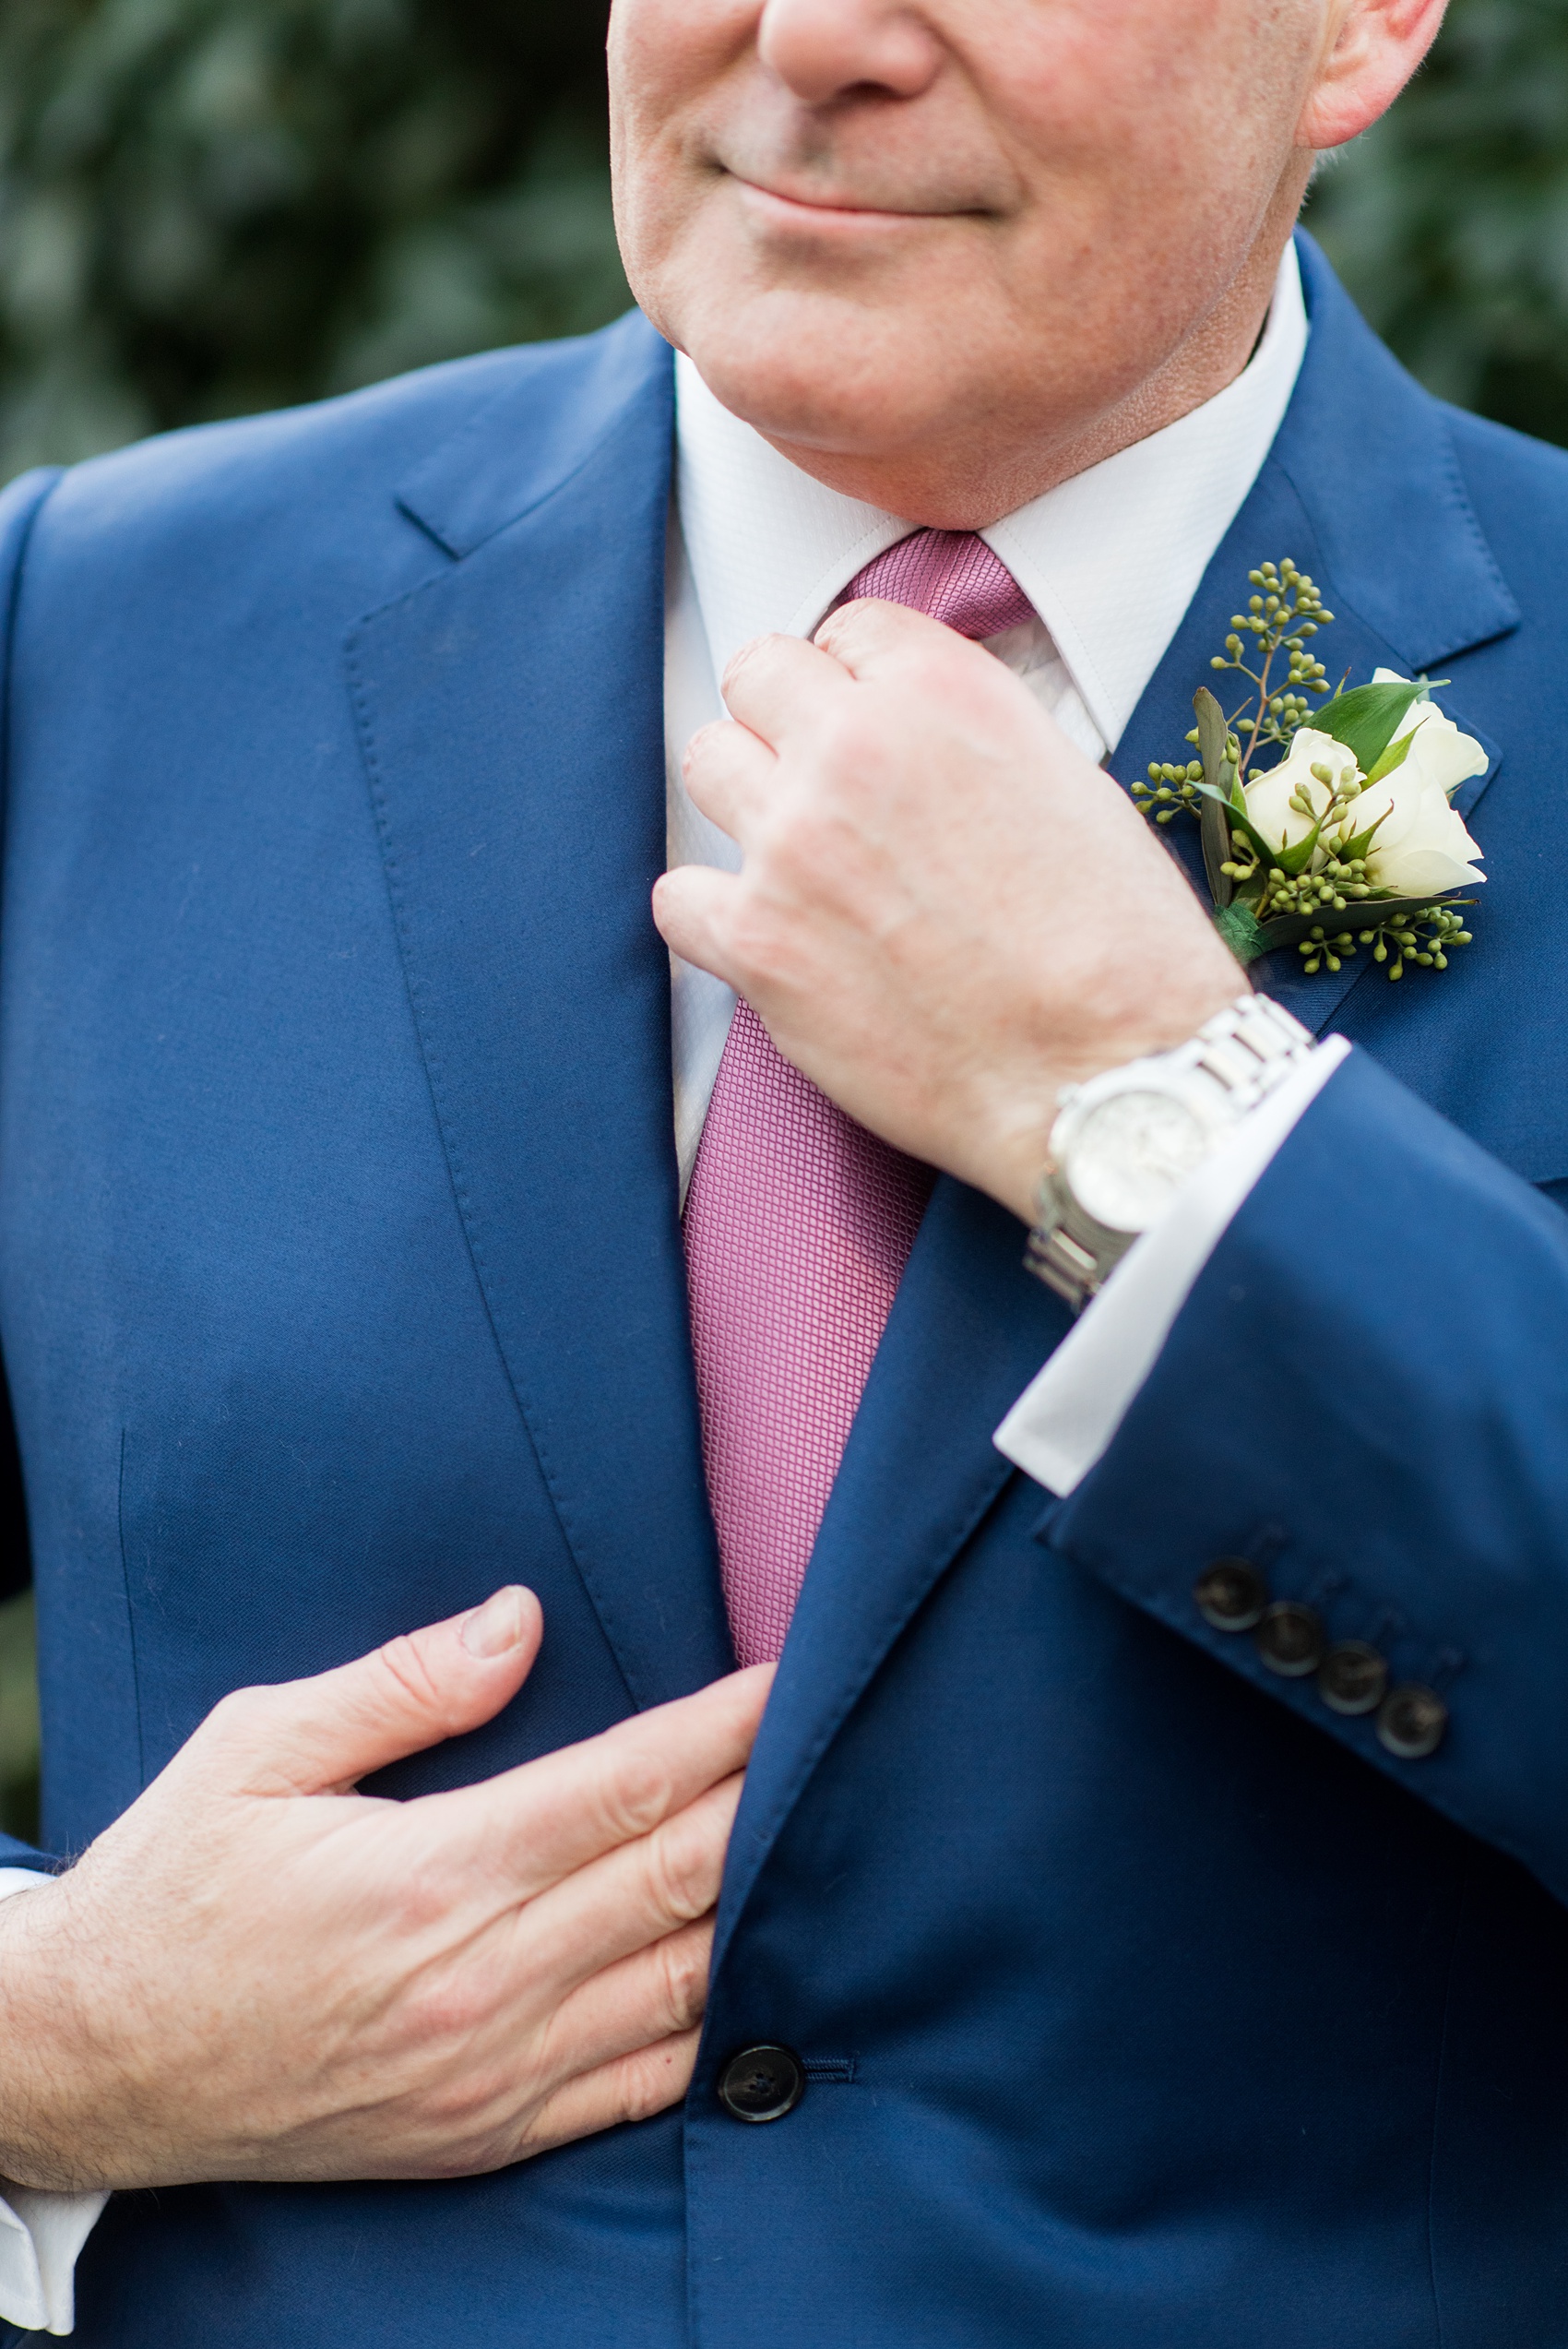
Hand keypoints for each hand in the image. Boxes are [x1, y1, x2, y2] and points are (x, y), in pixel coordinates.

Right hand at [0, 1588, 770, 2191]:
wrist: (96, 2063)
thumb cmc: (174, 1888)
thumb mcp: (256, 1749)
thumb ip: (401, 1684)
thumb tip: (522, 1622)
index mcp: (431, 1875)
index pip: (628, 1790)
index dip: (725, 1732)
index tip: (789, 1683)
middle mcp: (480, 1983)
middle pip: (680, 1881)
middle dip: (770, 1800)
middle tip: (838, 1739)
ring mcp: (493, 2073)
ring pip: (682, 1984)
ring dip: (762, 1907)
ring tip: (821, 1836)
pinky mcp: (488, 2134)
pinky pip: (641, 2085)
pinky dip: (714, 2022)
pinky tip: (754, 1965)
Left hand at [653, 598, 1243, 1222]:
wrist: (1106, 1074)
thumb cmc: (1119, 951)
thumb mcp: (1069, 783)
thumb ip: (968, 740)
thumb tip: (917, 747)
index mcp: (943, 692)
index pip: (846, 631)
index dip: (856, 682)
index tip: (866, 721)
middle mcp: (853, 749)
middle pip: (756, 677)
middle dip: (786, 722)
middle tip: (824, 783)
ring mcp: (791, 844)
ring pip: (707, 765)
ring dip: (747, 803)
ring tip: (801, 859)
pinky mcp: (756, 942)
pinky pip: (679, 896)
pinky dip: (713, 915)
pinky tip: (769, 936)